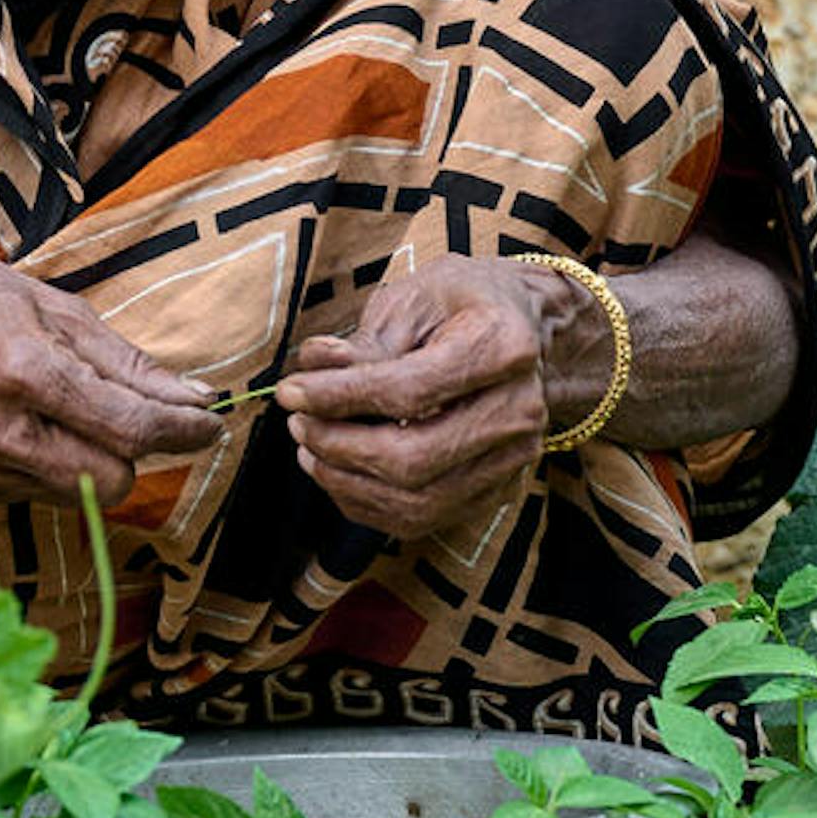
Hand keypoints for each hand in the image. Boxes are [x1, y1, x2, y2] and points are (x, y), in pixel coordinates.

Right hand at [0, 242, 217, 506]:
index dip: (182, 430)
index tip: (205, 425)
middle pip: (108, 480)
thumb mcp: (58, 309)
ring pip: (70, 496)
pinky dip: (32, 471)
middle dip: (128, 452)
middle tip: (116, 416)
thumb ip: (129, 365)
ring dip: (78, 462)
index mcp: (22, 370)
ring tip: (43, 413)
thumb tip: (196, 404)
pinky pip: (23, 498)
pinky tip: (6, 430)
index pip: (130, 428)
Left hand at [274, 255, 601, 540]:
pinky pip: (423, 518)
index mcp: (505, 348)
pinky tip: (337, 473)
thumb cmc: (462, 305)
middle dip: (339, 447)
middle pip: (414, 459)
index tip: (290, 392)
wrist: (526, 330)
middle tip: (297, 424)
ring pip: (416, 501)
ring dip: (346, 481)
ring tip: (309, 448)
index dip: (339, 397)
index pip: (409, 391)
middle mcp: (520, 412)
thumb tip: (314, 367)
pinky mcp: (497, 489)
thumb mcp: (415, 298)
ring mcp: (513, 459)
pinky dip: (368, 505)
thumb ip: (366, 342)